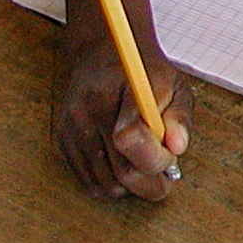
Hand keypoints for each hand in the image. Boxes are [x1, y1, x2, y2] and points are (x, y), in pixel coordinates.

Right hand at [55, 43, 192, 199]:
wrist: (104, 56)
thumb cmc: (147, 76)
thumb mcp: (174, 86)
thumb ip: (179, 117)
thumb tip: (177, 148)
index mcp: (126, 91)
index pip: (131, 138)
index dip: (156, 158)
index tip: (171, 157)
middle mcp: (93, 109)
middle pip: (121, 172)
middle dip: (150, 183)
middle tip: (167, 180)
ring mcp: (73, 126)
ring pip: (104, 184)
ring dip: (131, 186)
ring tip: (145, 166)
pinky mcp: (62, 140)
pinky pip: (88, 181)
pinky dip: (110, 183)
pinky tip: (124, 165)